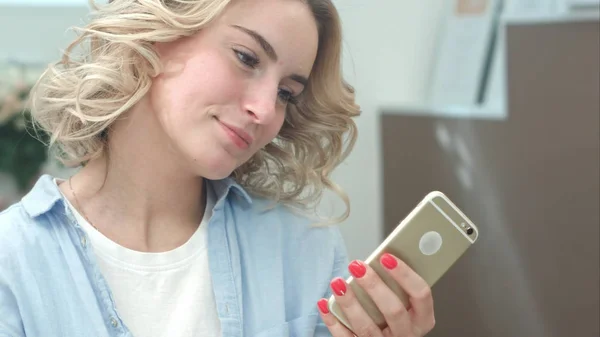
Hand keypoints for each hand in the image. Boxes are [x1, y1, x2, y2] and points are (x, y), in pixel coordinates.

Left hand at [317, 253, 434, 336]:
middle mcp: (406, 334)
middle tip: (357, 267)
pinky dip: (333, 321)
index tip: (386, 256)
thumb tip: (381, 257)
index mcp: (421, 319)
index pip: (421, 294)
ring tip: (337, 283)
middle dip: (374, 286)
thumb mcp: (405, 302)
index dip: (405, 274)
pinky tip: (324, 303)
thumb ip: (399, 285)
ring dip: (350, 303)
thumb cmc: (394, 314)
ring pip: (367, 327)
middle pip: (394, 311)